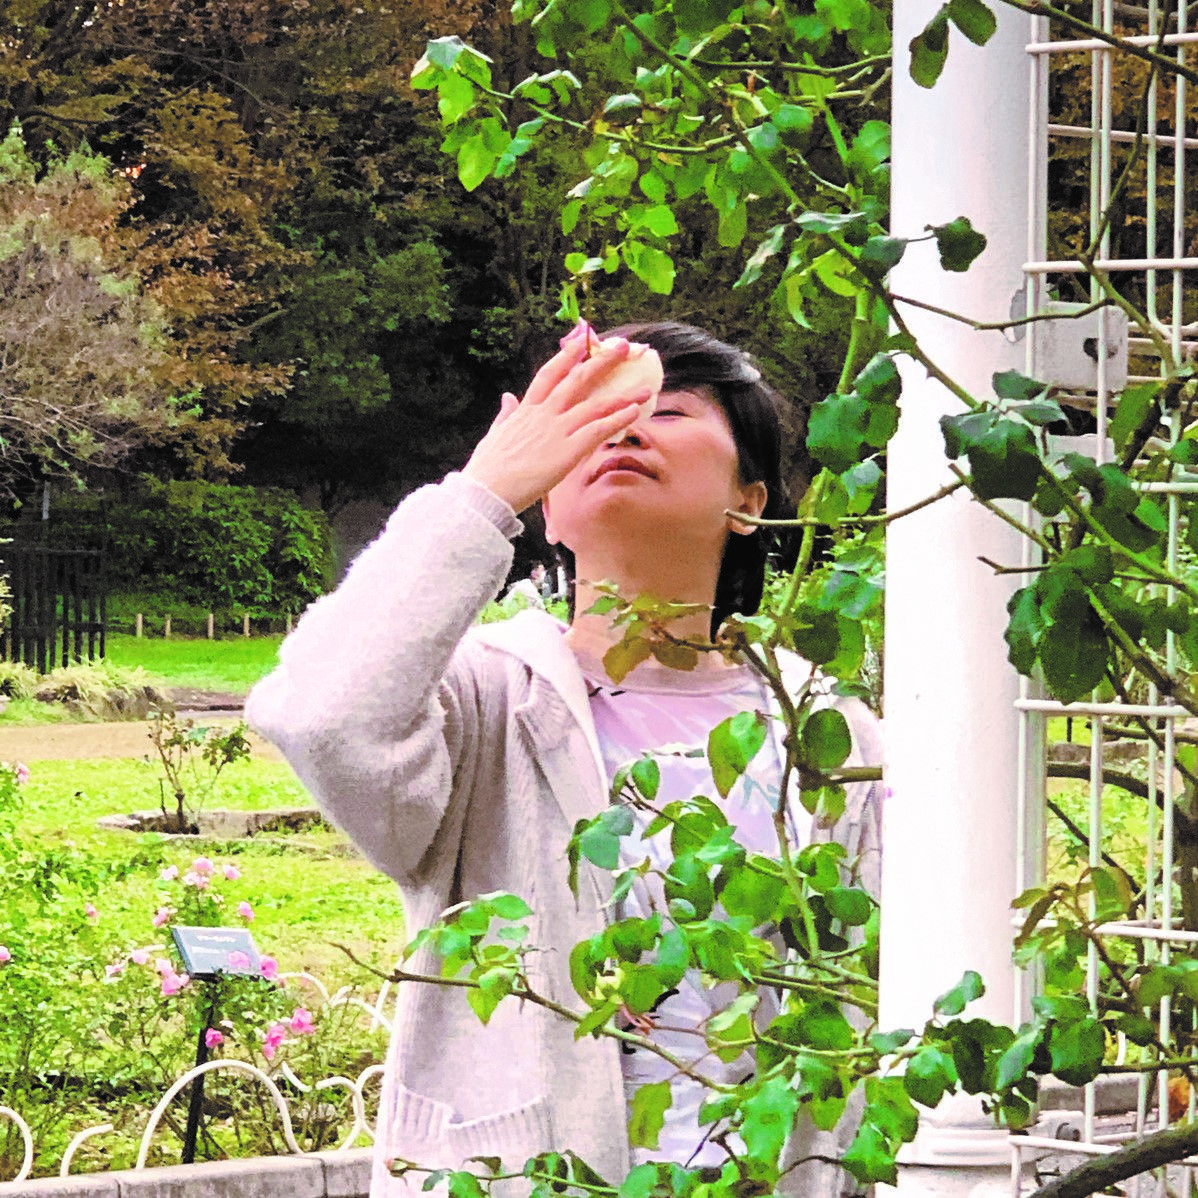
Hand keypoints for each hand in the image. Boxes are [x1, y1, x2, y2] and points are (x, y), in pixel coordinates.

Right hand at [462, 326, 650, 512]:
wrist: (486, 492)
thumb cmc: (488, 469)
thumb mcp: (495, 435)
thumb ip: (506, 414)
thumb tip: (508, 397)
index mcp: (525, 410)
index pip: (549, 375)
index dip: (567, 357)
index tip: (582, 341)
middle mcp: (543, 415)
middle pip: (577, 380)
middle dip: (601, 362)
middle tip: (622, 348)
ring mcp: (556, 431)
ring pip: (595, 405)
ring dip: (623, 395)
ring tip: (645, 388)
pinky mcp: (567, 451)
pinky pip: (598, 430)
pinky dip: (618, 419)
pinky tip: (635, 412)